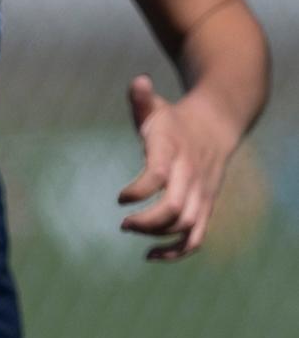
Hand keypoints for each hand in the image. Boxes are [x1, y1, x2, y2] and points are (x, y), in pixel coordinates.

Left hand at [118, 74, 234, 260]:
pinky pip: (197, 237)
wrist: (217, 126)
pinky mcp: (205, 206)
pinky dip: (177, 252)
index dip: (139, 190)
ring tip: (132, 231)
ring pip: (187, 226)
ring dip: (159, 236)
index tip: (120, 198)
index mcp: (174, 151)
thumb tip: (138, 82)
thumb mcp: (157, 107)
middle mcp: (191, 175)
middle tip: (124, 224)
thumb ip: (141, 100)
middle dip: (148, 222)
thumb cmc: (175, 119)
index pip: (159, 175)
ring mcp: (201, 193)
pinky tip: (151, 256)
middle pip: (175, 209)